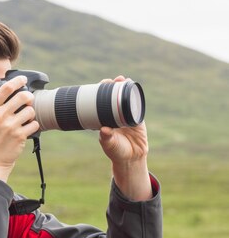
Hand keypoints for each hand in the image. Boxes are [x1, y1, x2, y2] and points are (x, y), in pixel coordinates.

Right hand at [0, 76, 39, 182]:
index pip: (6, 88)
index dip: (17, 81)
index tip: (23, 79)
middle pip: (23, 96)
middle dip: (28, 97)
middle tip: (27, 100)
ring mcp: (10, 126)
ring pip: (30, 110)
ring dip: (30, 113)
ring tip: (25, 118)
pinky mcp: (20, 136)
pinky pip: (34, 124)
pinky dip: (33, 126)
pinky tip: (26, 129)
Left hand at [98, 76, 152, 200]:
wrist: (131, 158)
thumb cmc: (116, 151)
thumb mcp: (109, 145)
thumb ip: (107, 138)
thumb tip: (104, 129)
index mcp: (104, 119)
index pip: (101, 102)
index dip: (100, 92)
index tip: (100, 85)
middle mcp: (114, 114)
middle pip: (113, 96)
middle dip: (112, 86)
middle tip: (110, 80)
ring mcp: (126, 114)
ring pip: (125, 98)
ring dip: (124, 88)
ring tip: (122, 79)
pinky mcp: (137, 117)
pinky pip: (136, 105)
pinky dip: (135, 97)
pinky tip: (134, 88)